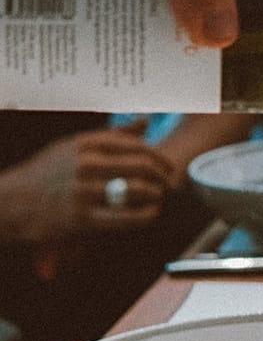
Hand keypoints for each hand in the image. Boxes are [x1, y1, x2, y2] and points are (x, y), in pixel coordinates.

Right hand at [0, 120, 178, 244]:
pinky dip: (146, 216)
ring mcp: (84, 191)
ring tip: (159, 198)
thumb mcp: (73, 146)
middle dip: (163, 177)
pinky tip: (150, 214)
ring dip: (157, 195)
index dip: (160, 158)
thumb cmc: (47, 174)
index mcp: (85, 144)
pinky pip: (127, 218)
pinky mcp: (82, 219)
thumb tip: (145, 121)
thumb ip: (112, 136)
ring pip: (138, 190)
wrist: (11, 202)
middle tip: (169, 185)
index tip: (169, 167)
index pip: (136, 145)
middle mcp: (85, 164)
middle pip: (142, 166)